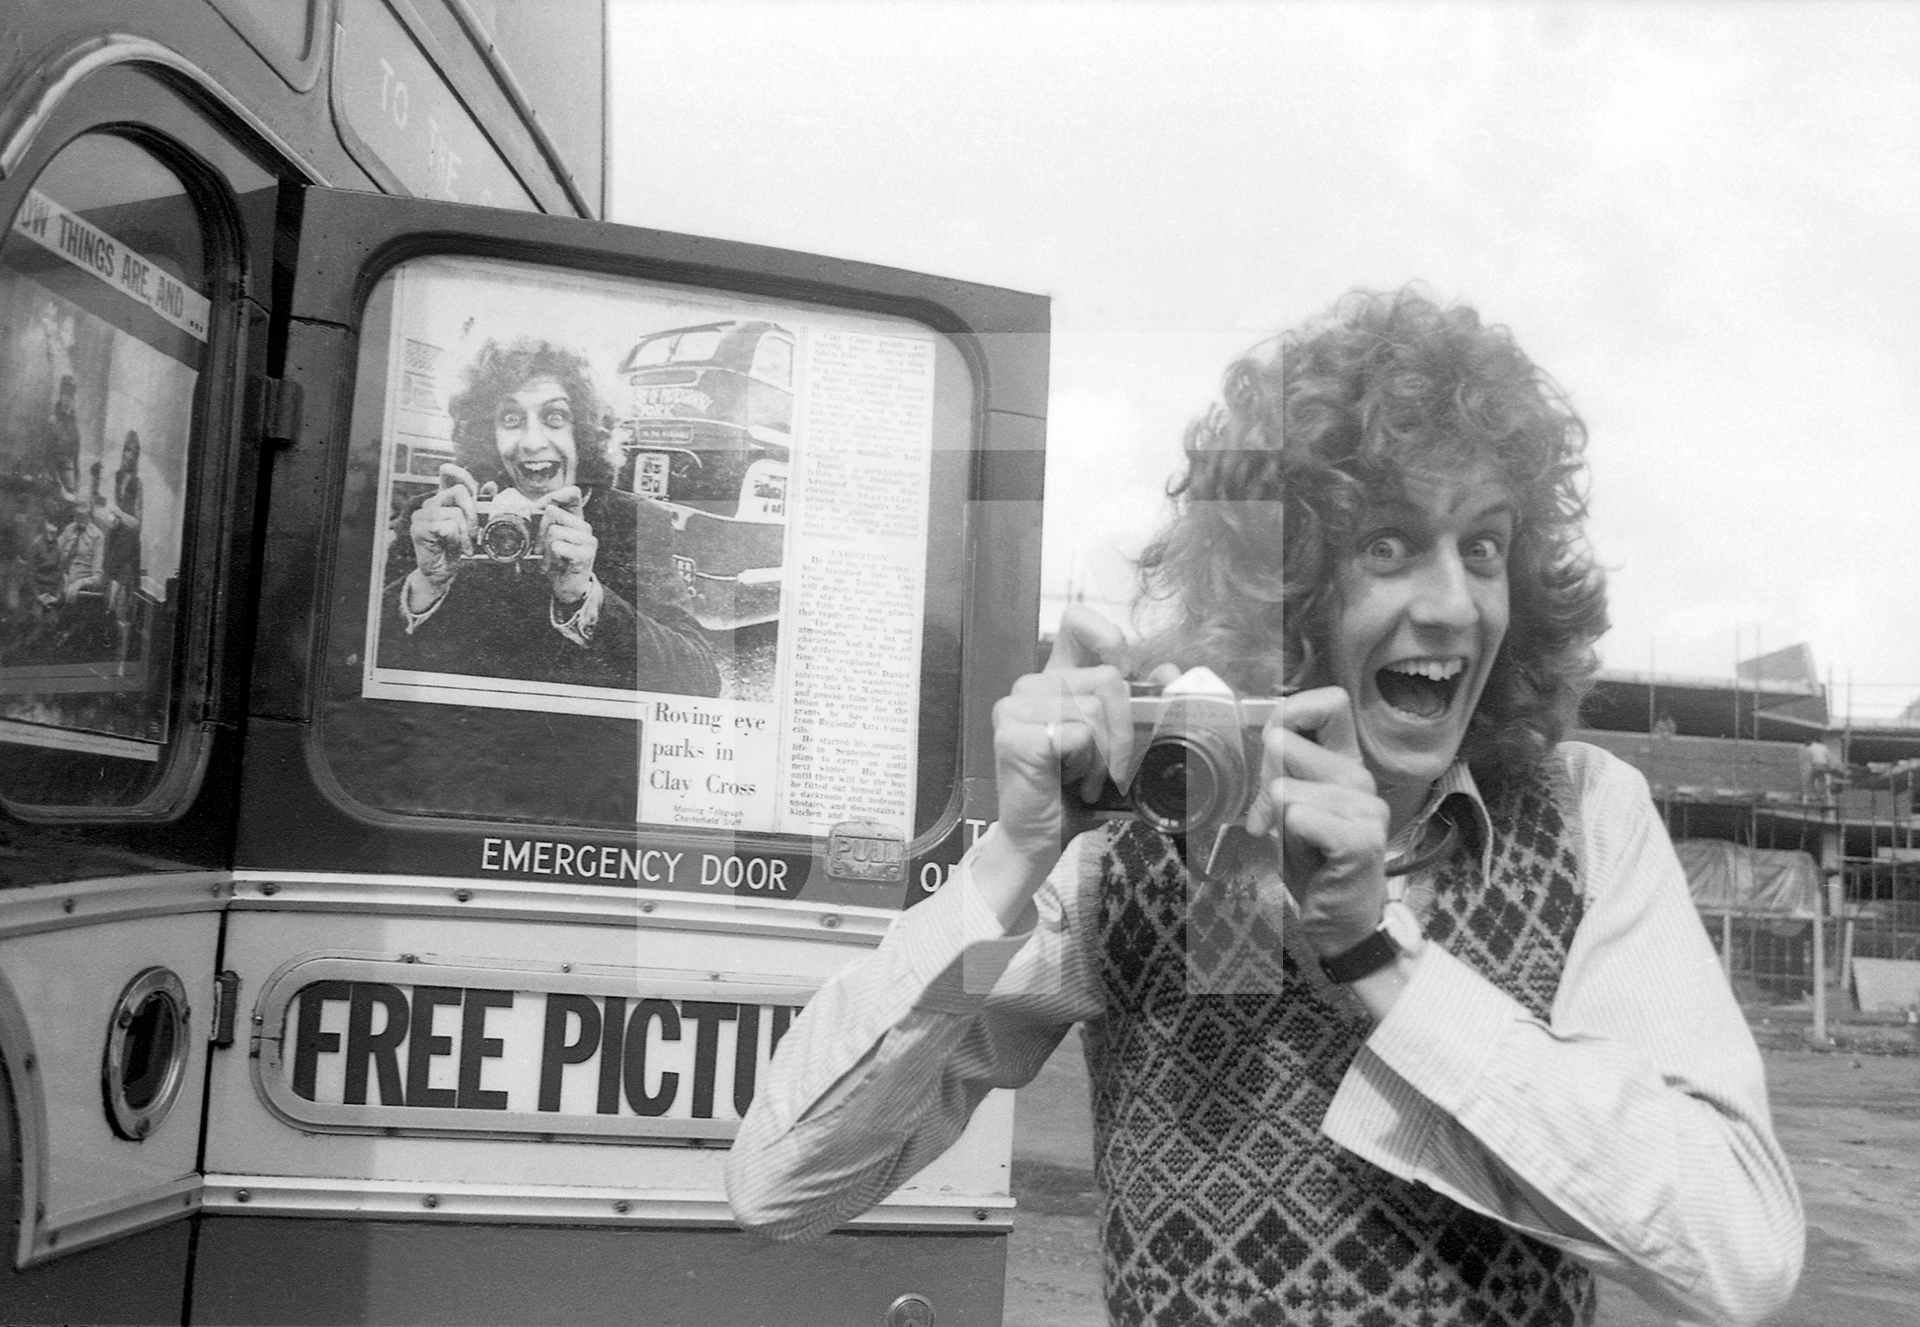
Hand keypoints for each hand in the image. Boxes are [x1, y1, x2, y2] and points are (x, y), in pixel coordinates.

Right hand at [406, 464, 478, 609]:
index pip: (448, 476)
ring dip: (465, 533)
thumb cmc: (456, 547)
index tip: (464, 479)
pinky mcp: (419, 528)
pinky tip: (453, 547)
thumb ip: (480, 505)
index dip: (458, 472)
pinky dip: (456, 539)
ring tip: (465, 545)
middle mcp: (432, 503)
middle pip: (459, 492)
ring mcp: (422, 514)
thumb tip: (491, 485)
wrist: (443, 571)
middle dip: (473, 513)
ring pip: (455, 512)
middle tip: (474, 532)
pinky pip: (447, 526)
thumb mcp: (473, 525)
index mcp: (444, 499)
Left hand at [537, 485, 595, 604]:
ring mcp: (588, 540)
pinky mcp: (586, 554)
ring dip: (546, 548)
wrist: (567, 585)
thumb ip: (543, 517)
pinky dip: (552, 556)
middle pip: (552, 512)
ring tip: (551, 558)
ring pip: (554, 531)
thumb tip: (537, 506)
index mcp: (576, 517)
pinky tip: (557, 563)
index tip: (540, 510)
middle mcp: (584, 525)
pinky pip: (559, 546)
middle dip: (540, 531)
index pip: (572, 494)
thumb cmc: (556, 558)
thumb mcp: (546, 535)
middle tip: (543, 548)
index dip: (553, 497)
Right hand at [981, 606, 1134, 919]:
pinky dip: (1087, 766)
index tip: (1125, 672)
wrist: (1039, 839)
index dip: (1109, 638)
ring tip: (1086, 779)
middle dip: (1126, 731)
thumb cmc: (1075, 793)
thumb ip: (1137, 706)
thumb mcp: (1115, 746)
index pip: (1077, 623)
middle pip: (1108, 680)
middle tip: (1113, 768)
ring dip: (1105, 756)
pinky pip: (1078, 735)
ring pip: (1095, 710)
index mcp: (1054, 679)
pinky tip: (1069, 783)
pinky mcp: (1013, 734)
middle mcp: (1030, 685)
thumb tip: (1169, 671)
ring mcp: (1016, 707)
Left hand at [1245, 687, 1390, 958]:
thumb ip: (1280, 770)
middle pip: (1289, 742)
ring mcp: (1367, 808)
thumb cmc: (1316, 859)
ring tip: (1298, 842)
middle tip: (1272, 817)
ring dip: (1278, 818)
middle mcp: (1361, 777)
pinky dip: (1291, 836)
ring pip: (1287, 787)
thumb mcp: (1289, 808)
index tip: (1273, 745)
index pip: (1331, 702)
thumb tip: (1269, 736)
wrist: (1341, 920)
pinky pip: (1301, 817)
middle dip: (1263, 778)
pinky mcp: (1361, 840)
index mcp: (1345, 761)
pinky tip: (1310, 854)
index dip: (1292, 712)